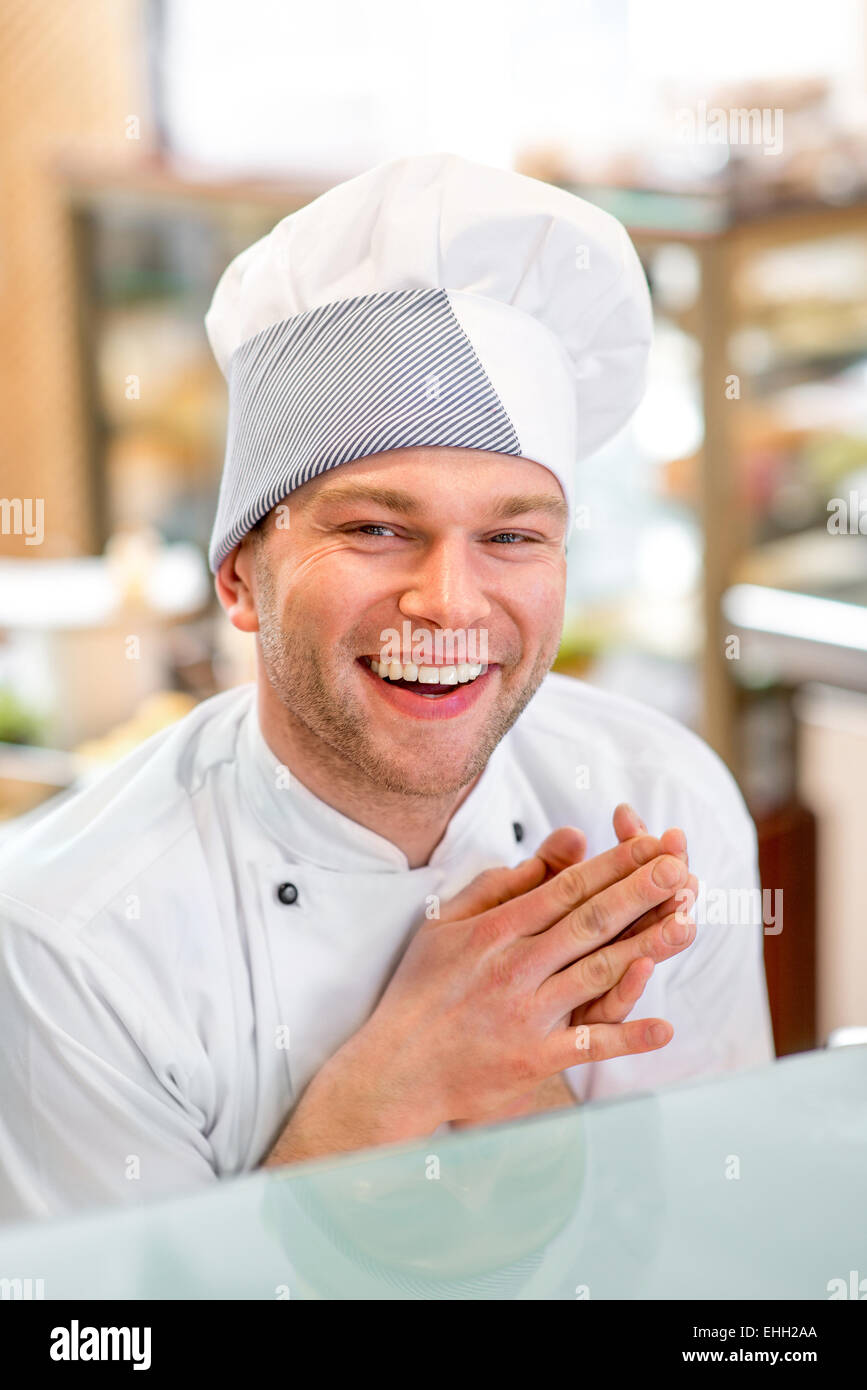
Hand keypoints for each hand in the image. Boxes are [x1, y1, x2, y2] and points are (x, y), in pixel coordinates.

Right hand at [330, 807, 698, 1132]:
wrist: (394, 1067)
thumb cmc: (422, 990)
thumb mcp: (448, 922)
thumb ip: (506, 883)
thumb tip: (562, 845)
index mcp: (496, 929)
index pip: (567, 888)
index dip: (614, 866)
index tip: (652, 846)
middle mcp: (515, 966)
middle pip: (589, 922)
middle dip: (640, 893)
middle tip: (681, 868)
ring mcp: (527, 1013)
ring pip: (597, 974)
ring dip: (646, 950)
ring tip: (687, 926)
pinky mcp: (533, 1058)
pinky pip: (587, 1044)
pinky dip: (626, 1037)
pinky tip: (664, 1028)